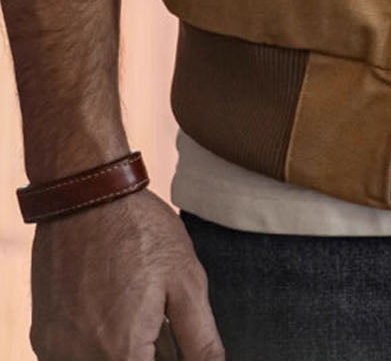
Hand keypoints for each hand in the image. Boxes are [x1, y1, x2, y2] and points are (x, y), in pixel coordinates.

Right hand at [29, 187, 223, 359]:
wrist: (86, 193)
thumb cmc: (140, 231)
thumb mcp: (185, 281)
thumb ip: (201, 339)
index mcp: (122, 355)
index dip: (171, 360)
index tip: (172, 341)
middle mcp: (81, 360)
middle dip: (147, 353)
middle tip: (159, 325)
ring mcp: (56, 350)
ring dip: (122, 351)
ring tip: (138, 313)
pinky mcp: (42, 336)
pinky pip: (73, 356)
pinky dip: (96, 345)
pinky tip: (113, 311)